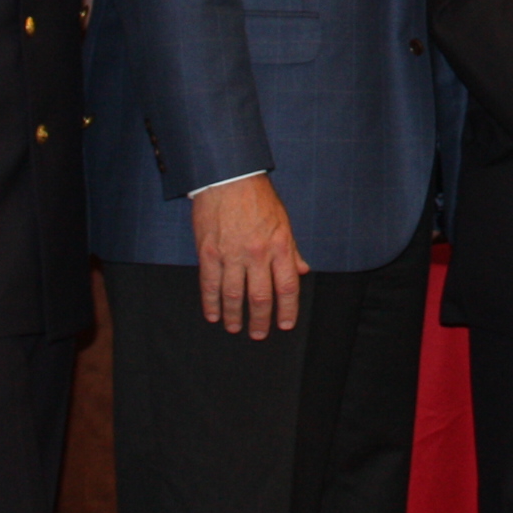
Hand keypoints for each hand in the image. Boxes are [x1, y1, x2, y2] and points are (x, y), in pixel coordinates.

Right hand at [191, 175, 308, 337]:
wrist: (228, 178)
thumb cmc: (258, 198)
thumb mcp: (284, 220)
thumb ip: (292, 249)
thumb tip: (303, 271)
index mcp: (279, 245)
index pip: (287, 286)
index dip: (287, 309)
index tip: (285, 324)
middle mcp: (257, 254)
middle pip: (261, 297)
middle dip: (261, 320)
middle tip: (259, 335)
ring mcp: (231, 254)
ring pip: (234, 295)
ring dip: (235, 316)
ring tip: (235, 328)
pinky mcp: (209, 252)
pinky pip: (210, 284)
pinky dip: (211, 303)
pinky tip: (214, 315)